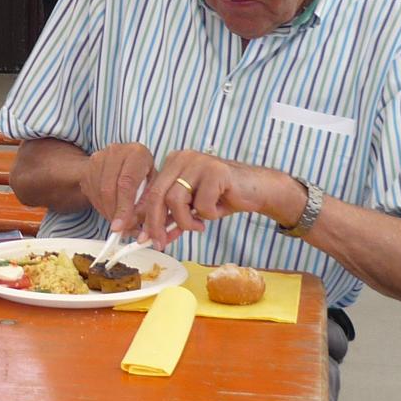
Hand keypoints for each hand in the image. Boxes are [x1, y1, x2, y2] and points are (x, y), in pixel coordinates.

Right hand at [79, 143, 154, 233]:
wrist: (122, 159)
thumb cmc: (143, 173)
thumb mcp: (153, 186)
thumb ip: (148, 206)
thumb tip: (137, 228)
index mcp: (137, 152)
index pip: (127, 182)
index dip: (124, 207)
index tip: (123, 226)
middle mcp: (116, 151)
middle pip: (110, 188)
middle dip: (114, 213)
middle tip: (121, 229)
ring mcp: (99, 158)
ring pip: (99, 192)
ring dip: (107, 212)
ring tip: (118, 221)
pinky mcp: (88, 167)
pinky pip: (91, 193)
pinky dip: (101, 208)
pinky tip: (110, 211)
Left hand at [139, 150, 269, 248]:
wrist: (256, 190)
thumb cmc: (222, 197)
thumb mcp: (191, 208)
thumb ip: (172, 217)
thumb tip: (152, 238)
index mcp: (172, 162)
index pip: (151, 191)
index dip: (145, 217)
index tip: (143, 238)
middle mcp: (182, 157)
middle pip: (157, 194)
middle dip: (156, 223)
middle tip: (160, 242)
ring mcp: (198, 161)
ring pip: (175, 199)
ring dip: (186, 221)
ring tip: (199, 225)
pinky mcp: (215, 170)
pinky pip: (201, 203)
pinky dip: (209, 214)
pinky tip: (218, 209)